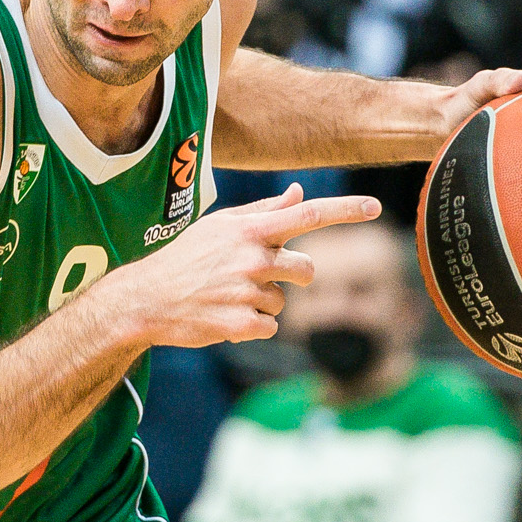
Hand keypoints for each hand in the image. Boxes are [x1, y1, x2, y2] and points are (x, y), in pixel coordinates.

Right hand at [114, 184, 379, 347]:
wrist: (146, 299)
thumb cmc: (186, 258)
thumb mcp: (219, 226)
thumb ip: (263, 212)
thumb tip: (299, 194)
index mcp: (249, 230)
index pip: (307, 215)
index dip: (345, 211)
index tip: (375, 206)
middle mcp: (251, 257)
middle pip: (306, 270)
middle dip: (295, 276)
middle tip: (261, 277)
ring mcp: (246, 291)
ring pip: (283, 302)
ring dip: (263, 303)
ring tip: (228, 297)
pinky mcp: (240, 323)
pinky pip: (268, 328)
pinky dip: (252, 326)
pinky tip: (224, 316)